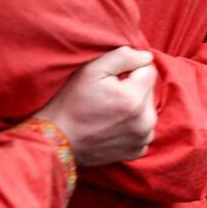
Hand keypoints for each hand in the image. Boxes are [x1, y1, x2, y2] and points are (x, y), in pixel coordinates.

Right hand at [39, 47, 157, 165]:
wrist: (57, 140)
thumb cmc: (71, 102)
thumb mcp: (91, 70)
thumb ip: (123, 56)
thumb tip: (146, 56)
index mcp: (134, 98)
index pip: (148, 70)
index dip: (129, 70)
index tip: (110, 80)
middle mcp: (144, 121)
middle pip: (149, 91)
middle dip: (132, 88)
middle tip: (106, 96)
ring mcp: (142, 139)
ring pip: (148, 110)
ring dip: (135, 107)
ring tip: (108, 111)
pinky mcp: (137, 151)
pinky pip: (143, 129)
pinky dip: (132, 125)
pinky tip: (112, 125)